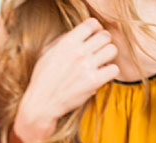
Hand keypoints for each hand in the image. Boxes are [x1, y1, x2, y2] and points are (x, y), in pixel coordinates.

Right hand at [14, 18, 118, 142]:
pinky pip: (114, 69)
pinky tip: (101, 76)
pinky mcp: (94, 82)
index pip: (92, 24)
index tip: (94, 37)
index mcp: (67, 43)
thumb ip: (62, 41)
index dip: (96, 29)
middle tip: (98, 52)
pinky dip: (110, 72)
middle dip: (103, 43)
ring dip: (108, 57)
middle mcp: (78, 52)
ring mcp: (87, 67)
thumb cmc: (42, 81)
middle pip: (105, 36)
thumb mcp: (46, 54)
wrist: (41, 104)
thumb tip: (77, 34)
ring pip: (112, 50)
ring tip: (100, 64)